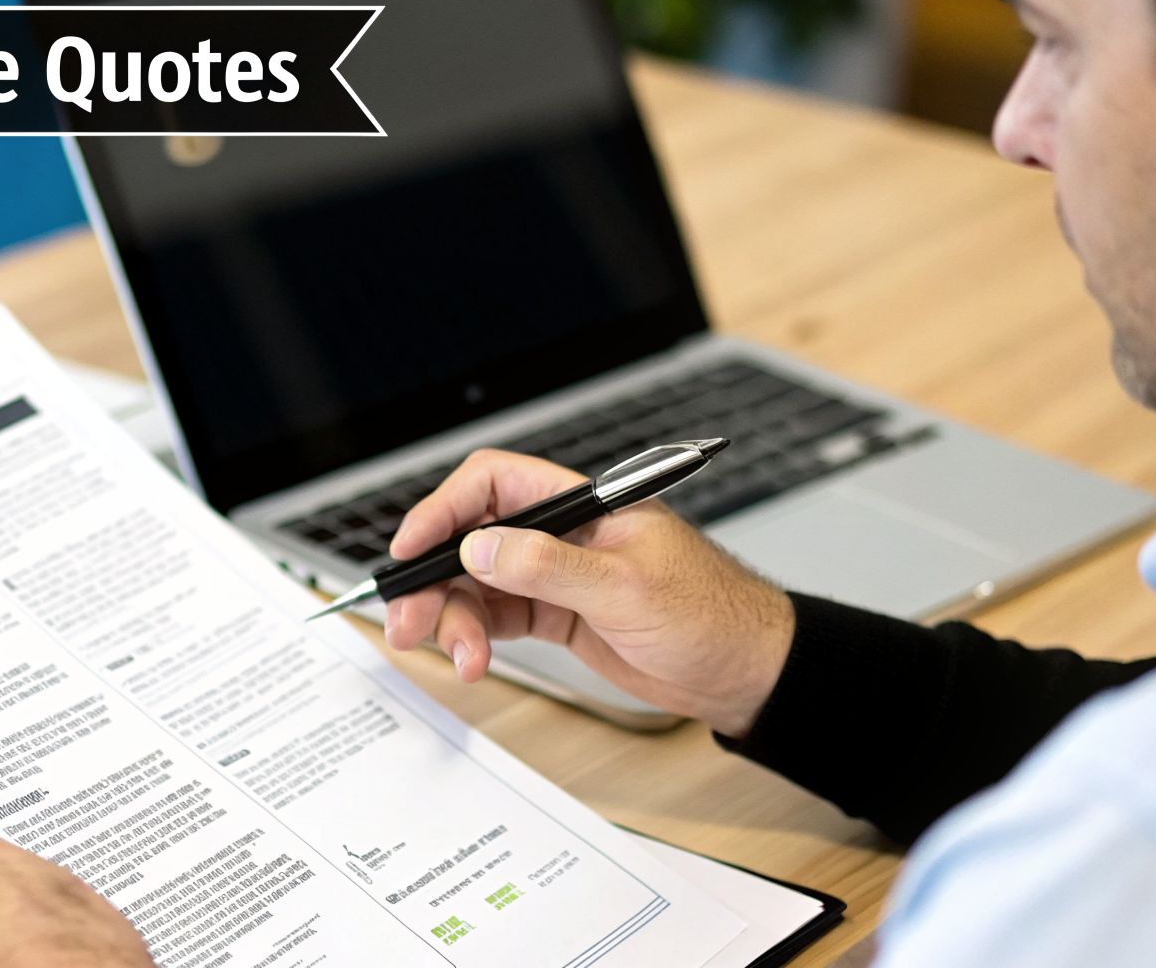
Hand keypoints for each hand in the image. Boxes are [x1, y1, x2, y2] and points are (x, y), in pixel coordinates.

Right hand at [385, 449, 794, 736]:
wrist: (744, 670)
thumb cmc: (711, 613)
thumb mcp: (627, 589)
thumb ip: (550, 567)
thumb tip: (482, 546)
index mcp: (581, 504)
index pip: (495, 483)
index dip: (445, 508)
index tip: (411, 548)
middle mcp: (561, 534)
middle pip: (472, 538)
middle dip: (435, 579)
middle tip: (411, 621)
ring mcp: (555, 575)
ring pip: (477, 585)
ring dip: (454, 619)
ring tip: (461, 659)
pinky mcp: (556, 615)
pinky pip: (496, 617)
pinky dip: (475, 638)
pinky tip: (474, 660)